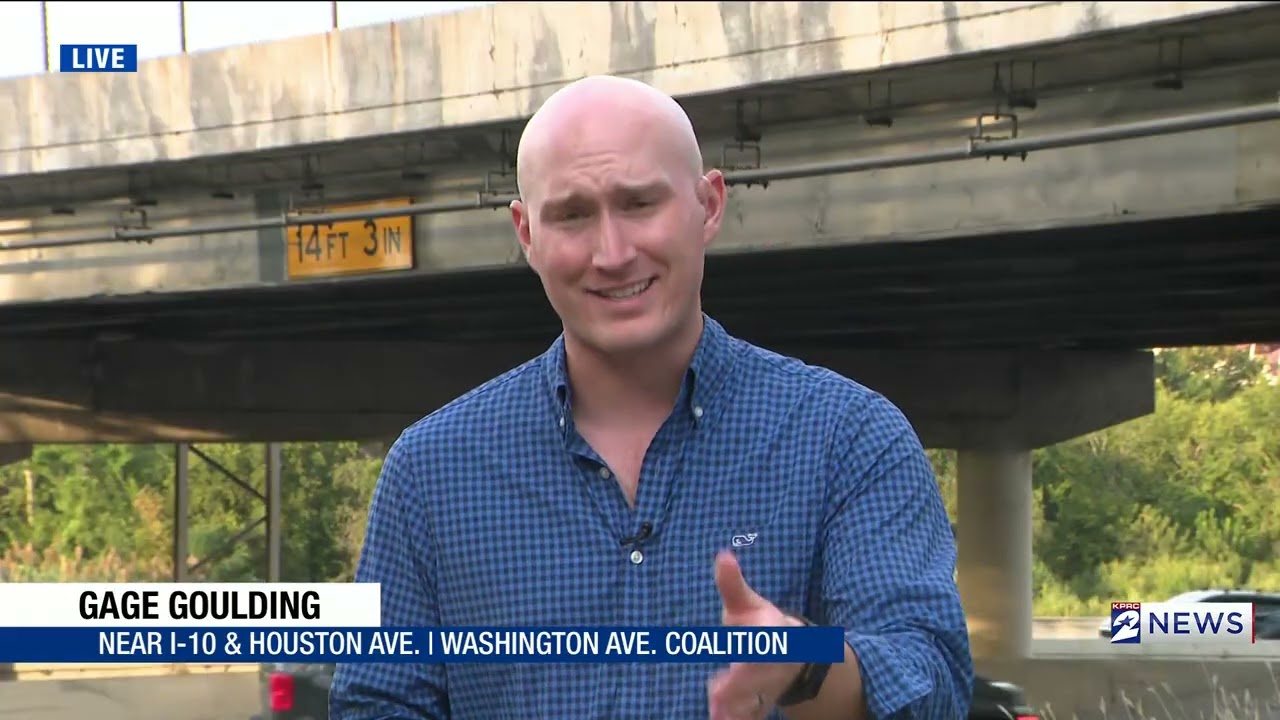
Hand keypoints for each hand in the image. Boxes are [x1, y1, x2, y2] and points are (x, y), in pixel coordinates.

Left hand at [707, 550, 805, 719]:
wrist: (795, 655)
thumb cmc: (761, 624)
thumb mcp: (747, 603)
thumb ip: (732, 585)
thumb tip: (722, 555)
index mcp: (773, 633)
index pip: (765, 639)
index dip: (755, 643)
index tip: (740, 646)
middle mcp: (774, 662)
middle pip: (758, 675)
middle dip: (740, 684)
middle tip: (718, 692)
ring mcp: (769, 685)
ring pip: (756, 699)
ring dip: (738, 708)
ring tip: (718, 716)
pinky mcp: (761, 702)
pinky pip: (753, 714)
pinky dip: (740, 719)